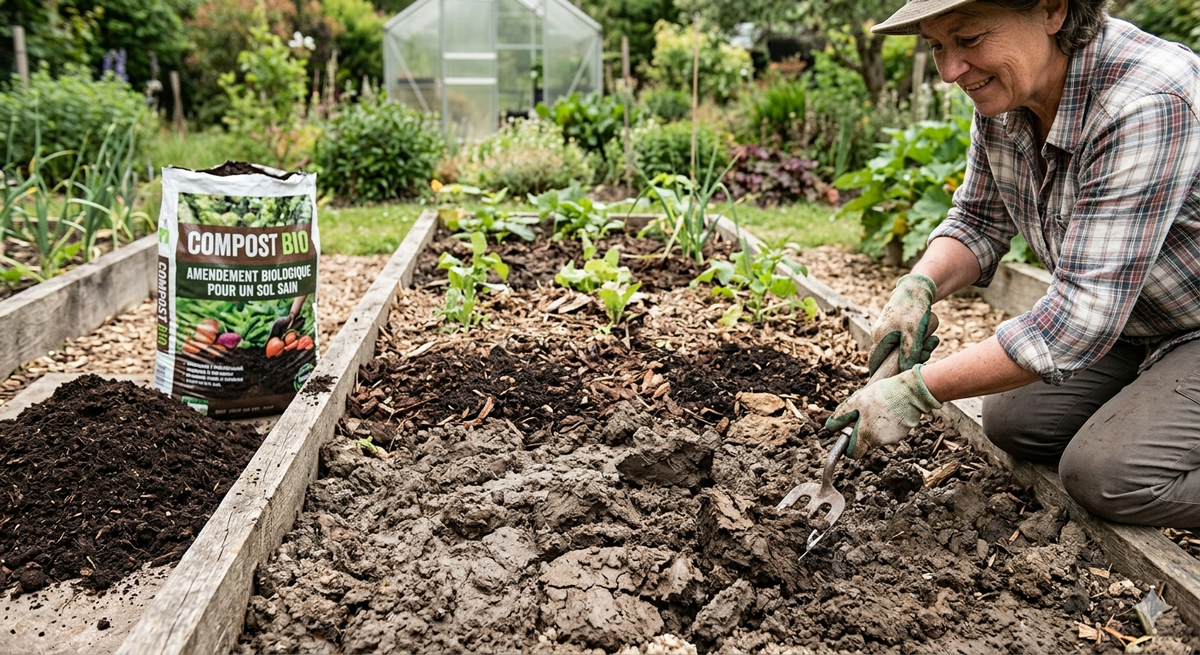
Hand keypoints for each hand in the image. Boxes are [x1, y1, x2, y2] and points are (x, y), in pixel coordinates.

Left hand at [824, 365, 941, 458]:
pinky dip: (888, 423)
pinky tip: (891, 410)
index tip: (848, 435)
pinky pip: (890, 431)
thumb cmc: (882, 395)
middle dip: (863, 431)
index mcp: (866, 435)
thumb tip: (830, 428)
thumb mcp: (856, 401)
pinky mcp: (903, 433)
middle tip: (865, 413)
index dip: (848, 446)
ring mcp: (893, 439)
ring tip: (880, 407)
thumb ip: (842, 416)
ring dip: (876, 426)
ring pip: (878, 436)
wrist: (911, 391)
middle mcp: (880, 442)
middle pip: (866, 442)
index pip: (853, 453)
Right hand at [870, 273, 938, 375]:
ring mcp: (888, 331)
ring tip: (932, 342)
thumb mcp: (913, 334)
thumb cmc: (913, 309)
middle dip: (909, 361)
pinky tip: (930, 338)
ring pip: (901, 350)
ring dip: (918, 351)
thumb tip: (905, 373)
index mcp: (879, 338)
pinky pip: (905, 342)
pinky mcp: (896, 327)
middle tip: (926, 356)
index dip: (881, 375)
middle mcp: (880, 335)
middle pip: (890, 358)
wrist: (917, 288)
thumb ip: (908, 355)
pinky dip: (918, 343)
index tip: (892, 382)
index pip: (874, 363)